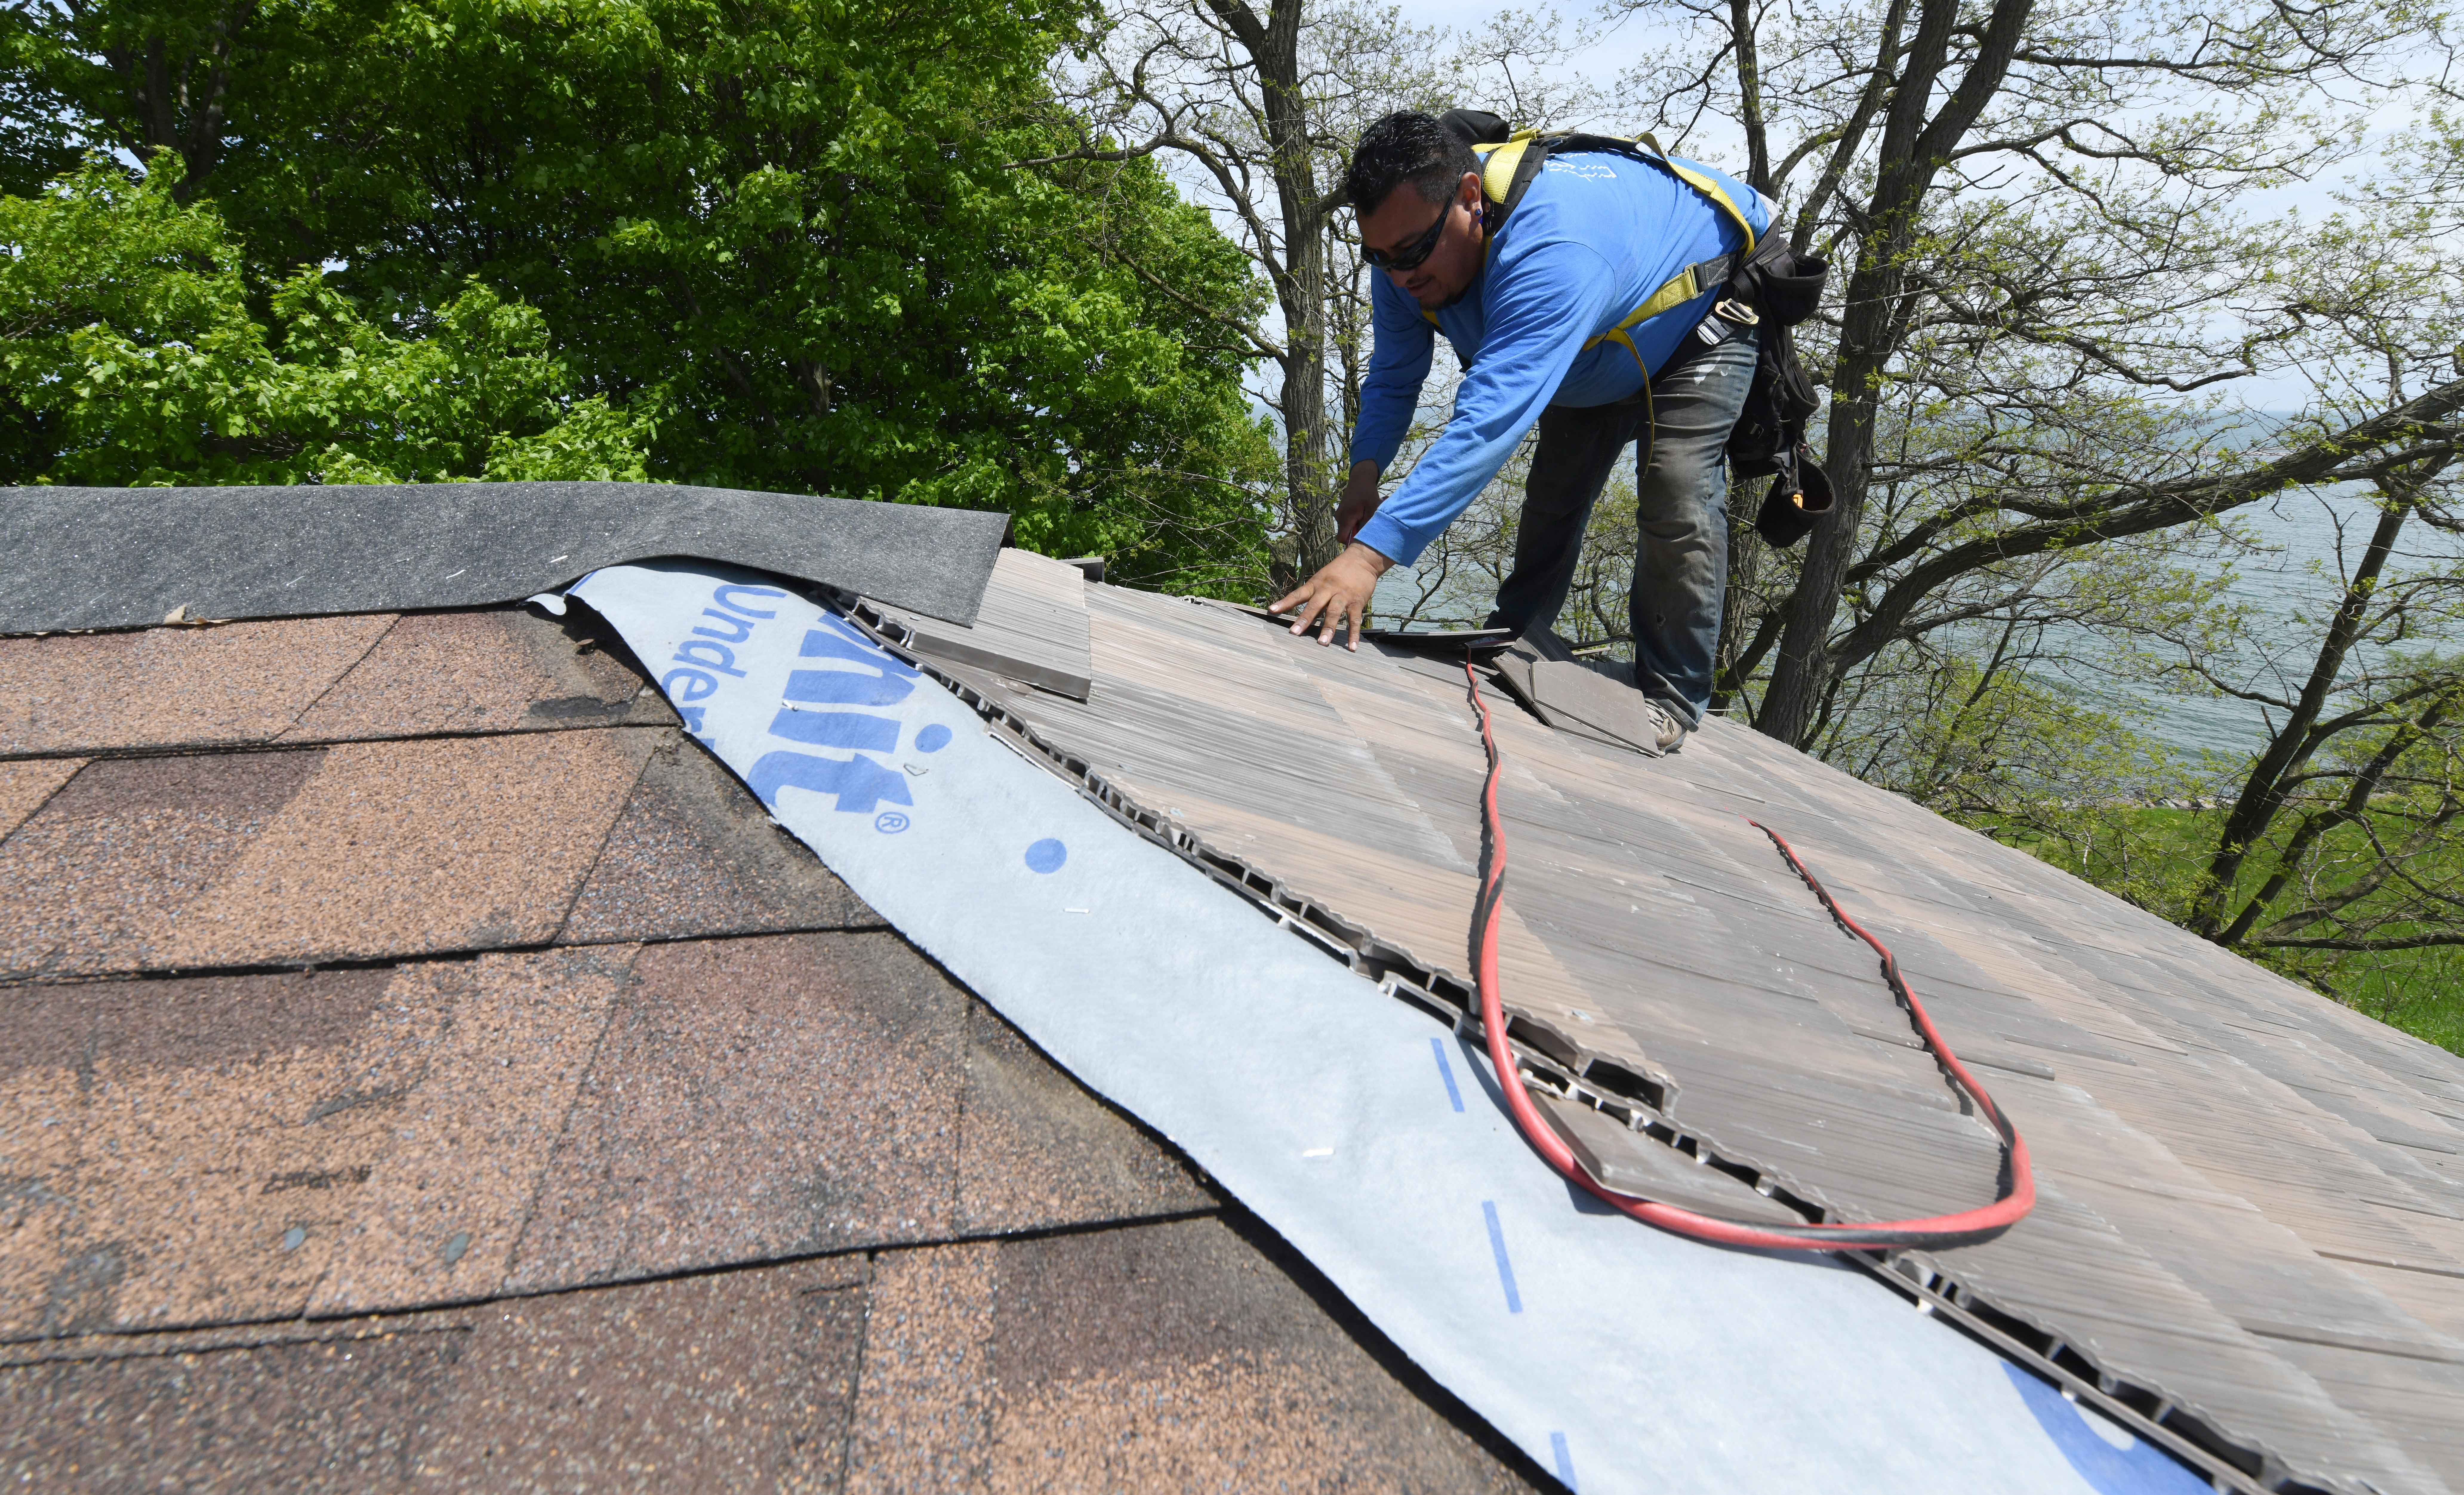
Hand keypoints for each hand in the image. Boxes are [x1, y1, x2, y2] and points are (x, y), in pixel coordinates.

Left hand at [1269, 540, 1392, 649]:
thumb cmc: (1338, 571)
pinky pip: (1354, 619)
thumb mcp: (1322, 578)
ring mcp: (1343, 596)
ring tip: (1322, 643)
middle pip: (1314, 605)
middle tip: (1295, 633)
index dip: (1285, 602)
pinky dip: (1353, 634)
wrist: (1362, 559)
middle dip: (1304, 619)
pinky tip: (1352, 646)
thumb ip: (1313, 596)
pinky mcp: (1357, 601)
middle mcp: (1328, 590)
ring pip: (1334, 612)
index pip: (1298, 594)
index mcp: (1316, 584)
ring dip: (1328, 628)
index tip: (1271, 610)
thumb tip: (1301, 613)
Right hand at [1336, 460, 1381, 544]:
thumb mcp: (1372, 509)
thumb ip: (1366, 524)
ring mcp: (1339, 514)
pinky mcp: (1341, 512)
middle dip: (1355, 533)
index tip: (1361, 536)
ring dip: (1355, 526)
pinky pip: (1346, 522)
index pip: (1342, 538)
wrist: (1360, 479)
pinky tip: (1361, 513)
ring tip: (1365, 516)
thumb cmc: (1368, 493)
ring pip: (1346, 528)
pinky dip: (1354, 521)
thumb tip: (1362, 539)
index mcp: (1346, 517)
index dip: (1350, 541)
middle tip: (1366, 523)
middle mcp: (1339, 517)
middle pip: (1344, 534)